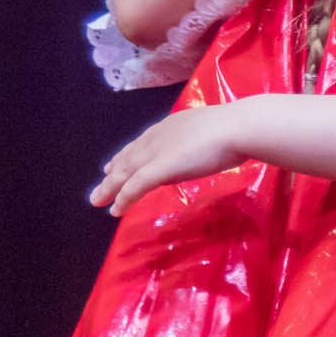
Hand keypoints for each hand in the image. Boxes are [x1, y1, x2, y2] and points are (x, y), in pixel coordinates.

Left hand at [90, 103, 249, 215]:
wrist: (238, 128)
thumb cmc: (234, 129)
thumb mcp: (210, 134)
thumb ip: (196, 143)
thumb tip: (190, 157)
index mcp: (171, 126)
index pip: (143, 142)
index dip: (127, 155)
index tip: (116, 164)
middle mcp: (158, 136)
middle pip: (129, 157)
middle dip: (114, 172)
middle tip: (101, 185)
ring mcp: (158, 151)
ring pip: (126, 172)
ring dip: (110, 187)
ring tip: (98, 200)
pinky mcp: (161, 167)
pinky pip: (136, 185)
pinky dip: (124, 197)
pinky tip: (115, 209)